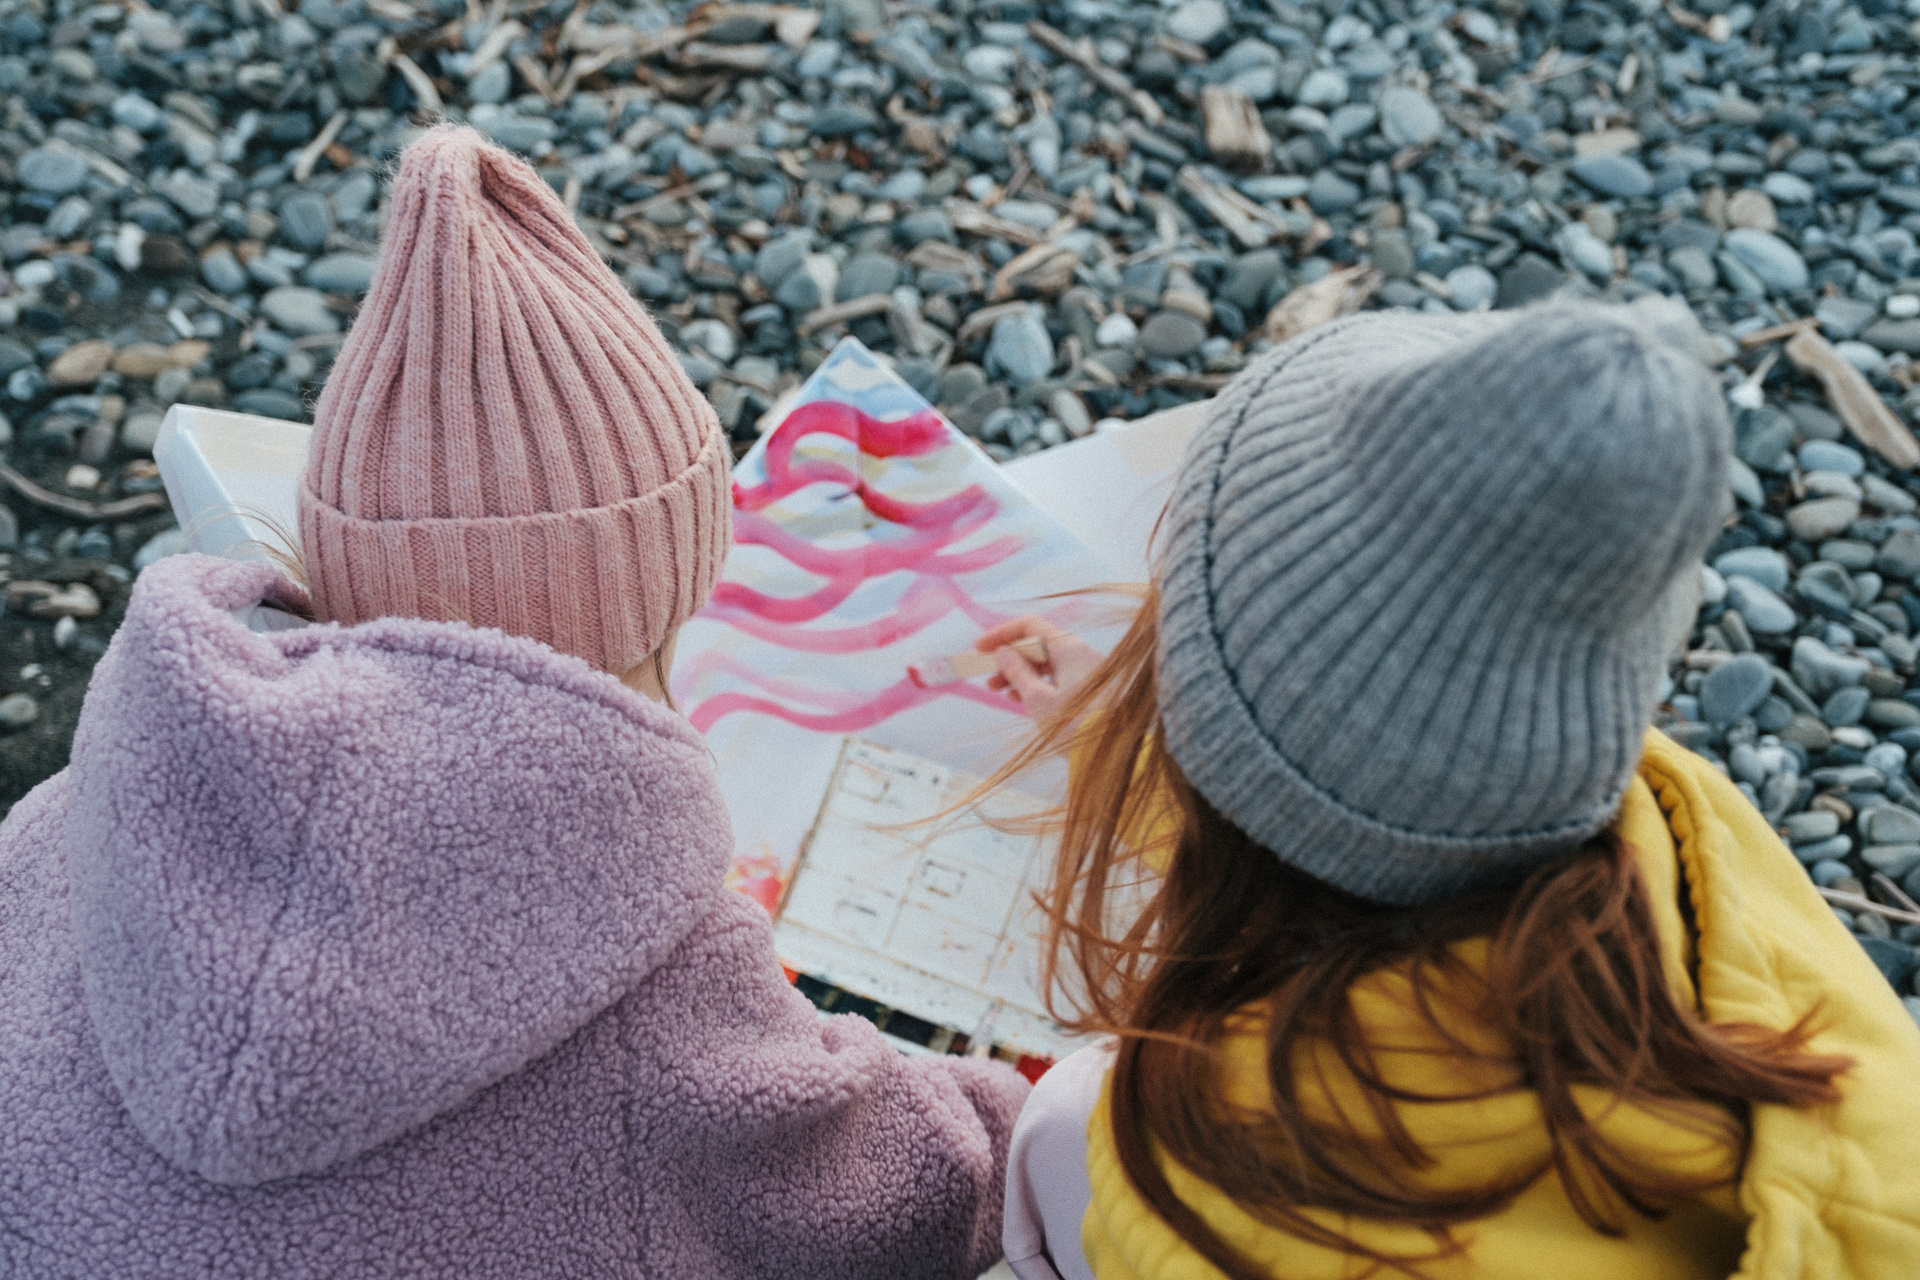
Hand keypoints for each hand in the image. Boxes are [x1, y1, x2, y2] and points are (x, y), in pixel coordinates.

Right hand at [976, 617, 1102, 718]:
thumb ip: (1017, 671)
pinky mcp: (1088, 687)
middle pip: (1038, 645)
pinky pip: (1057, 677)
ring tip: (999, 690)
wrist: (1109, 753)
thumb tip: (1003, 653)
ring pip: (1046, 663)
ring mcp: (1087, 670)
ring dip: (1020, 673)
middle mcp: (1081, 653)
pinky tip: (1020, 698)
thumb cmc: (1072, 725)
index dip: (1002, 634)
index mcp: (1070, 648)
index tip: (981, 648)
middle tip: (988, 676)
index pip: (1030, 626)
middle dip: (1009, 659)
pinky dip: (1037, 683)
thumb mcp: (1037, 698)